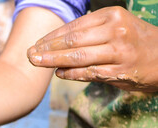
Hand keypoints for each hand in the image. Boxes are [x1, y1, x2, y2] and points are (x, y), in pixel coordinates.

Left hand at [27, 6, 157, 91]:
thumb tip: (57, 43)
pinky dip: (70, 73)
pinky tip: (58, 73)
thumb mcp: (117, 26)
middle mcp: (116, 31)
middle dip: (47, 48)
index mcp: (112, 16)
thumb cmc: (135, 41)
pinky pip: (88, 72)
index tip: (36, 44)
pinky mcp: (119, 71)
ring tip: (37, 62)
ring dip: (53, 61)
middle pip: (72, 41)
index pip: (73, 27)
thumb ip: (90, 32)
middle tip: (30, 54)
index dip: (51, 36)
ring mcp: (118, 52)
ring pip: (77, 56)